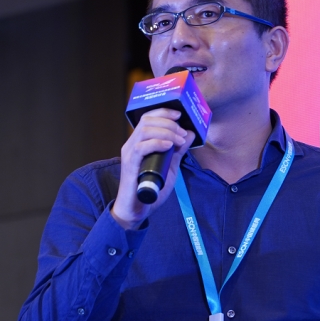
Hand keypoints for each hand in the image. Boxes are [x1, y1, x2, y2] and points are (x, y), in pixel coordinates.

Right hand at [111, 108, 195, 229]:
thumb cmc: (152, 187)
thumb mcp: (170, 165)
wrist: (138, 208)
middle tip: (182, 133)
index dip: (164, 112)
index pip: (148, 118)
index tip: (179, 115)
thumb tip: (189, 134)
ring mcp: (129, 153)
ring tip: (179, 140)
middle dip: (169, 123)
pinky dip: (157, 143)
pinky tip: (169, 146)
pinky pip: (141, 147)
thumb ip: (178, 150)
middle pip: (147, 120)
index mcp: (140, 142)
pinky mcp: (129, 164)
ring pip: (145, 130)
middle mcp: (132, 144)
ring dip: (166, 132)